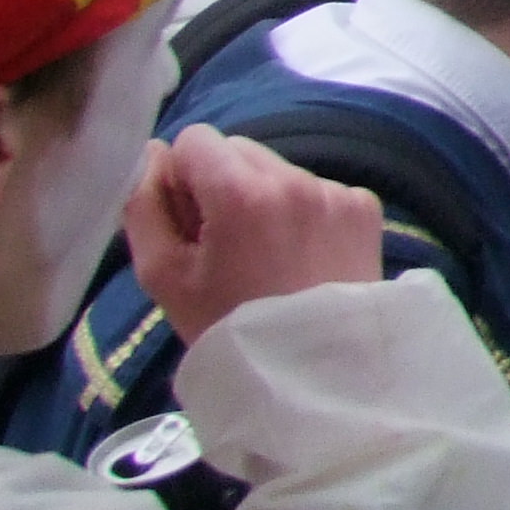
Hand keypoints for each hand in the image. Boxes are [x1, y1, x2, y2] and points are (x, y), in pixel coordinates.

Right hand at [123, 125, 383, 345]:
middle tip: (222, 243)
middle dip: (222, 185)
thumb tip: (151, 155)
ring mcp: (336, 191)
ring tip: (262, 257)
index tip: (189, 222)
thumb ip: (144, 207)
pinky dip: (301, 213)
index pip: (196, 139)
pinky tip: (298, 258)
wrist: (313, 370)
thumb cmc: (225, 327)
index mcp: (241, 191)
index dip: (182, 178)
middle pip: (239, 149)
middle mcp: (294, 178)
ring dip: (262, 198)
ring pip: (278, 169)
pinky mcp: (364, 207)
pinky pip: (317, 190)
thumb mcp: (163, 275)